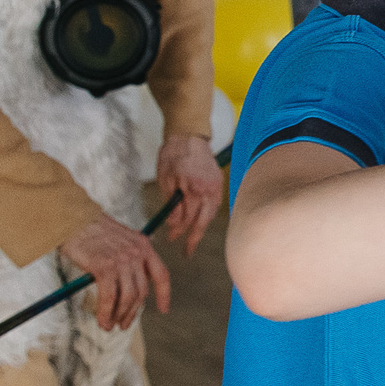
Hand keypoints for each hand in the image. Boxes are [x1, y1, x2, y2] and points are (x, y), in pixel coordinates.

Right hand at [61, 212, 170, 329]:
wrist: (72, 218)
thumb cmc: (90, 231)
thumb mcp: (119, 241)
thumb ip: (128, 259)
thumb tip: (127, 290)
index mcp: (143, 245)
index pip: (161, 274)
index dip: (164, 294)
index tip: (164, 309)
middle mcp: (136, 253)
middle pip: (142, 292)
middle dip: (133, 312)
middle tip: (123, 324)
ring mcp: (122, 260)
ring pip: (127, 297)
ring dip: (119, 315)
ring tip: (111, 325)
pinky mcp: (104, 267)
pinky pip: (109, 297)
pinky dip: (105, 313)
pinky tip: (102, 320)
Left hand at [156, 133, 222, 255]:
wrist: (189, 134)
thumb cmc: (174, 153)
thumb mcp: (165, 179)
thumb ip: (172, 203)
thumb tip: (174, 223)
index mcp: (195, 189)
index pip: (187, 217)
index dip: (178, 230)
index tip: (171, 238)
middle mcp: (209, 190)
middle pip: (203, 221)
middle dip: (194, 237)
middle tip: (187, 251)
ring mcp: (217, 186)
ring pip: (211, 214)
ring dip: (201, 226)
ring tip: (192, 237)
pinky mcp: (219, 182)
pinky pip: (215, 204)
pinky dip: (208, 214)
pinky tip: (201, 219)